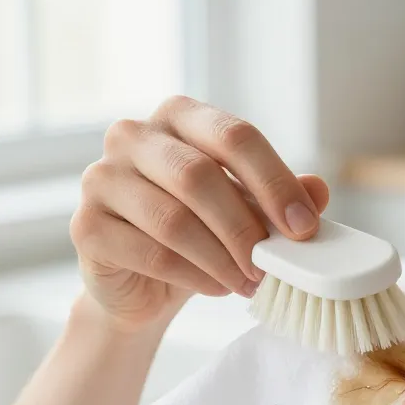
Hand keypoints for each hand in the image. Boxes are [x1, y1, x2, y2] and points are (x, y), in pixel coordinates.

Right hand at [70, 95, 329, 331]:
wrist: (143, 283)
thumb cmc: (199, 231)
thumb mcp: (246, 209)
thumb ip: (279, 196)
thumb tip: (318, 190)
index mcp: (180, 116)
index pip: (234, 136)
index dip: (274, 182)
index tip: (304, 226)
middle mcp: (133, 135)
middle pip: (198, 176)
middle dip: (245, 227)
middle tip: (274, 265)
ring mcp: (102, 178)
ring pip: (174, 220)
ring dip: (222, 258)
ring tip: (250, 282)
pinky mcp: (86, 226)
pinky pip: (151, 253)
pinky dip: (195, 276)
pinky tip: (218, 287)